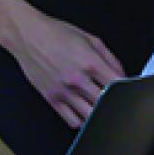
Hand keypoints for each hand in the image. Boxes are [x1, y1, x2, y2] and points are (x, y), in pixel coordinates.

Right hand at [3, 12, 125, 127]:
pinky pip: (72, 120)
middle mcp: (77, 79)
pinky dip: (82, 120)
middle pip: (106, 103)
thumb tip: (122, 75)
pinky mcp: (51, 98)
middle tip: (112, 98)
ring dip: (98, 113)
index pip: (118, 85)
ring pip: (90, 116)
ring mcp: (63, 91)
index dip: (127, 90)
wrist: (27, 34)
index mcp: (90, 62)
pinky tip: (83, 111)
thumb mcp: (89, 38)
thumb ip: (110, 58)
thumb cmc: (55, 33)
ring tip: (97, 105)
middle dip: (113, 102)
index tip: (127, 91)